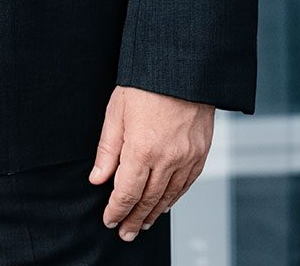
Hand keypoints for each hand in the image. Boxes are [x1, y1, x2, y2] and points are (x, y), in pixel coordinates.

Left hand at [87, 85, 213, 240]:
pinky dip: (174, 198)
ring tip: (143, 224)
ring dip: (154, 213)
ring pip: (169, 195)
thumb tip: (98, 179)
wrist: (184, 67)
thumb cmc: (147, 83)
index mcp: (142, 149)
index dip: (116, 210)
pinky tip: (166, 204)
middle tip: (125, 233)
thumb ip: (107, 150)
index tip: (109, 220)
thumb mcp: (116, 112)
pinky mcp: (201, 153)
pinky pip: (187, 184)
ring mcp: (187, 157)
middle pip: (148, 199)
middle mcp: (167, 158)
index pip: (126, 192)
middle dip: (134, 219)